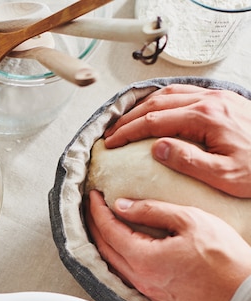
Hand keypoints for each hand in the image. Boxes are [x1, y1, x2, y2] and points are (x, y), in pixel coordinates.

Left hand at [85, 190, 250, 300]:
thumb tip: (122, 205)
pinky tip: (121, 244)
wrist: (241, 289)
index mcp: (143, 259)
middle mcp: (139, 278)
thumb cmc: (223, 256)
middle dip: (95, 225)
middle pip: (104, 248)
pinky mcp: (154, 293)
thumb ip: (152, 211)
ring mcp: (145, 288)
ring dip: (104, 241)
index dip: (98, 211)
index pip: (108, 231)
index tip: (93, 195)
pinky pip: (125, 272)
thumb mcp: (189, 220)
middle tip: (92, 206)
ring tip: (102, 222)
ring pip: (112, 262)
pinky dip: (117, 254)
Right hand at [104, 84, 250, 197]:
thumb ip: (187, 160)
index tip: (111, 143)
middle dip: (129, 119)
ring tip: (126, 122)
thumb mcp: (222, 175)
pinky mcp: (223, 100)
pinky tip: (154, 110)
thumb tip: (157, 147)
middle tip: (111, 134)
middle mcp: (210, 101)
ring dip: (143, 107)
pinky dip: (162, 99)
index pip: (155, 121)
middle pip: (157, 103)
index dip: (128, 132)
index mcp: (206, 118)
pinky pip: (185, 93)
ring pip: (169, 94)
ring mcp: (217, 97)